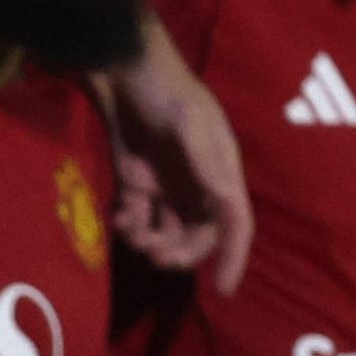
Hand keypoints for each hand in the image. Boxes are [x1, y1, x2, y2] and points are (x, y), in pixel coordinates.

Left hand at [96, 32, 251, 293]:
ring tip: (130, 229)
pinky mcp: (135, 181)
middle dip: (179, 251)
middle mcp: (197, 183)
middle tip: (153, 252)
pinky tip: (120, 216)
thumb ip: (205, 164)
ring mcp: (165, 183)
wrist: (119, 66)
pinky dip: (130, 225)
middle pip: (198, 235)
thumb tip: (223, 201)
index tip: (224, 289)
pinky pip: (138, 218)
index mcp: (221, 172)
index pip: (236, 223)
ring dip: (150, 242)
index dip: (234, 256)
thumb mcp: (191, 124)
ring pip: (166, 232)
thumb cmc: (164, 88)